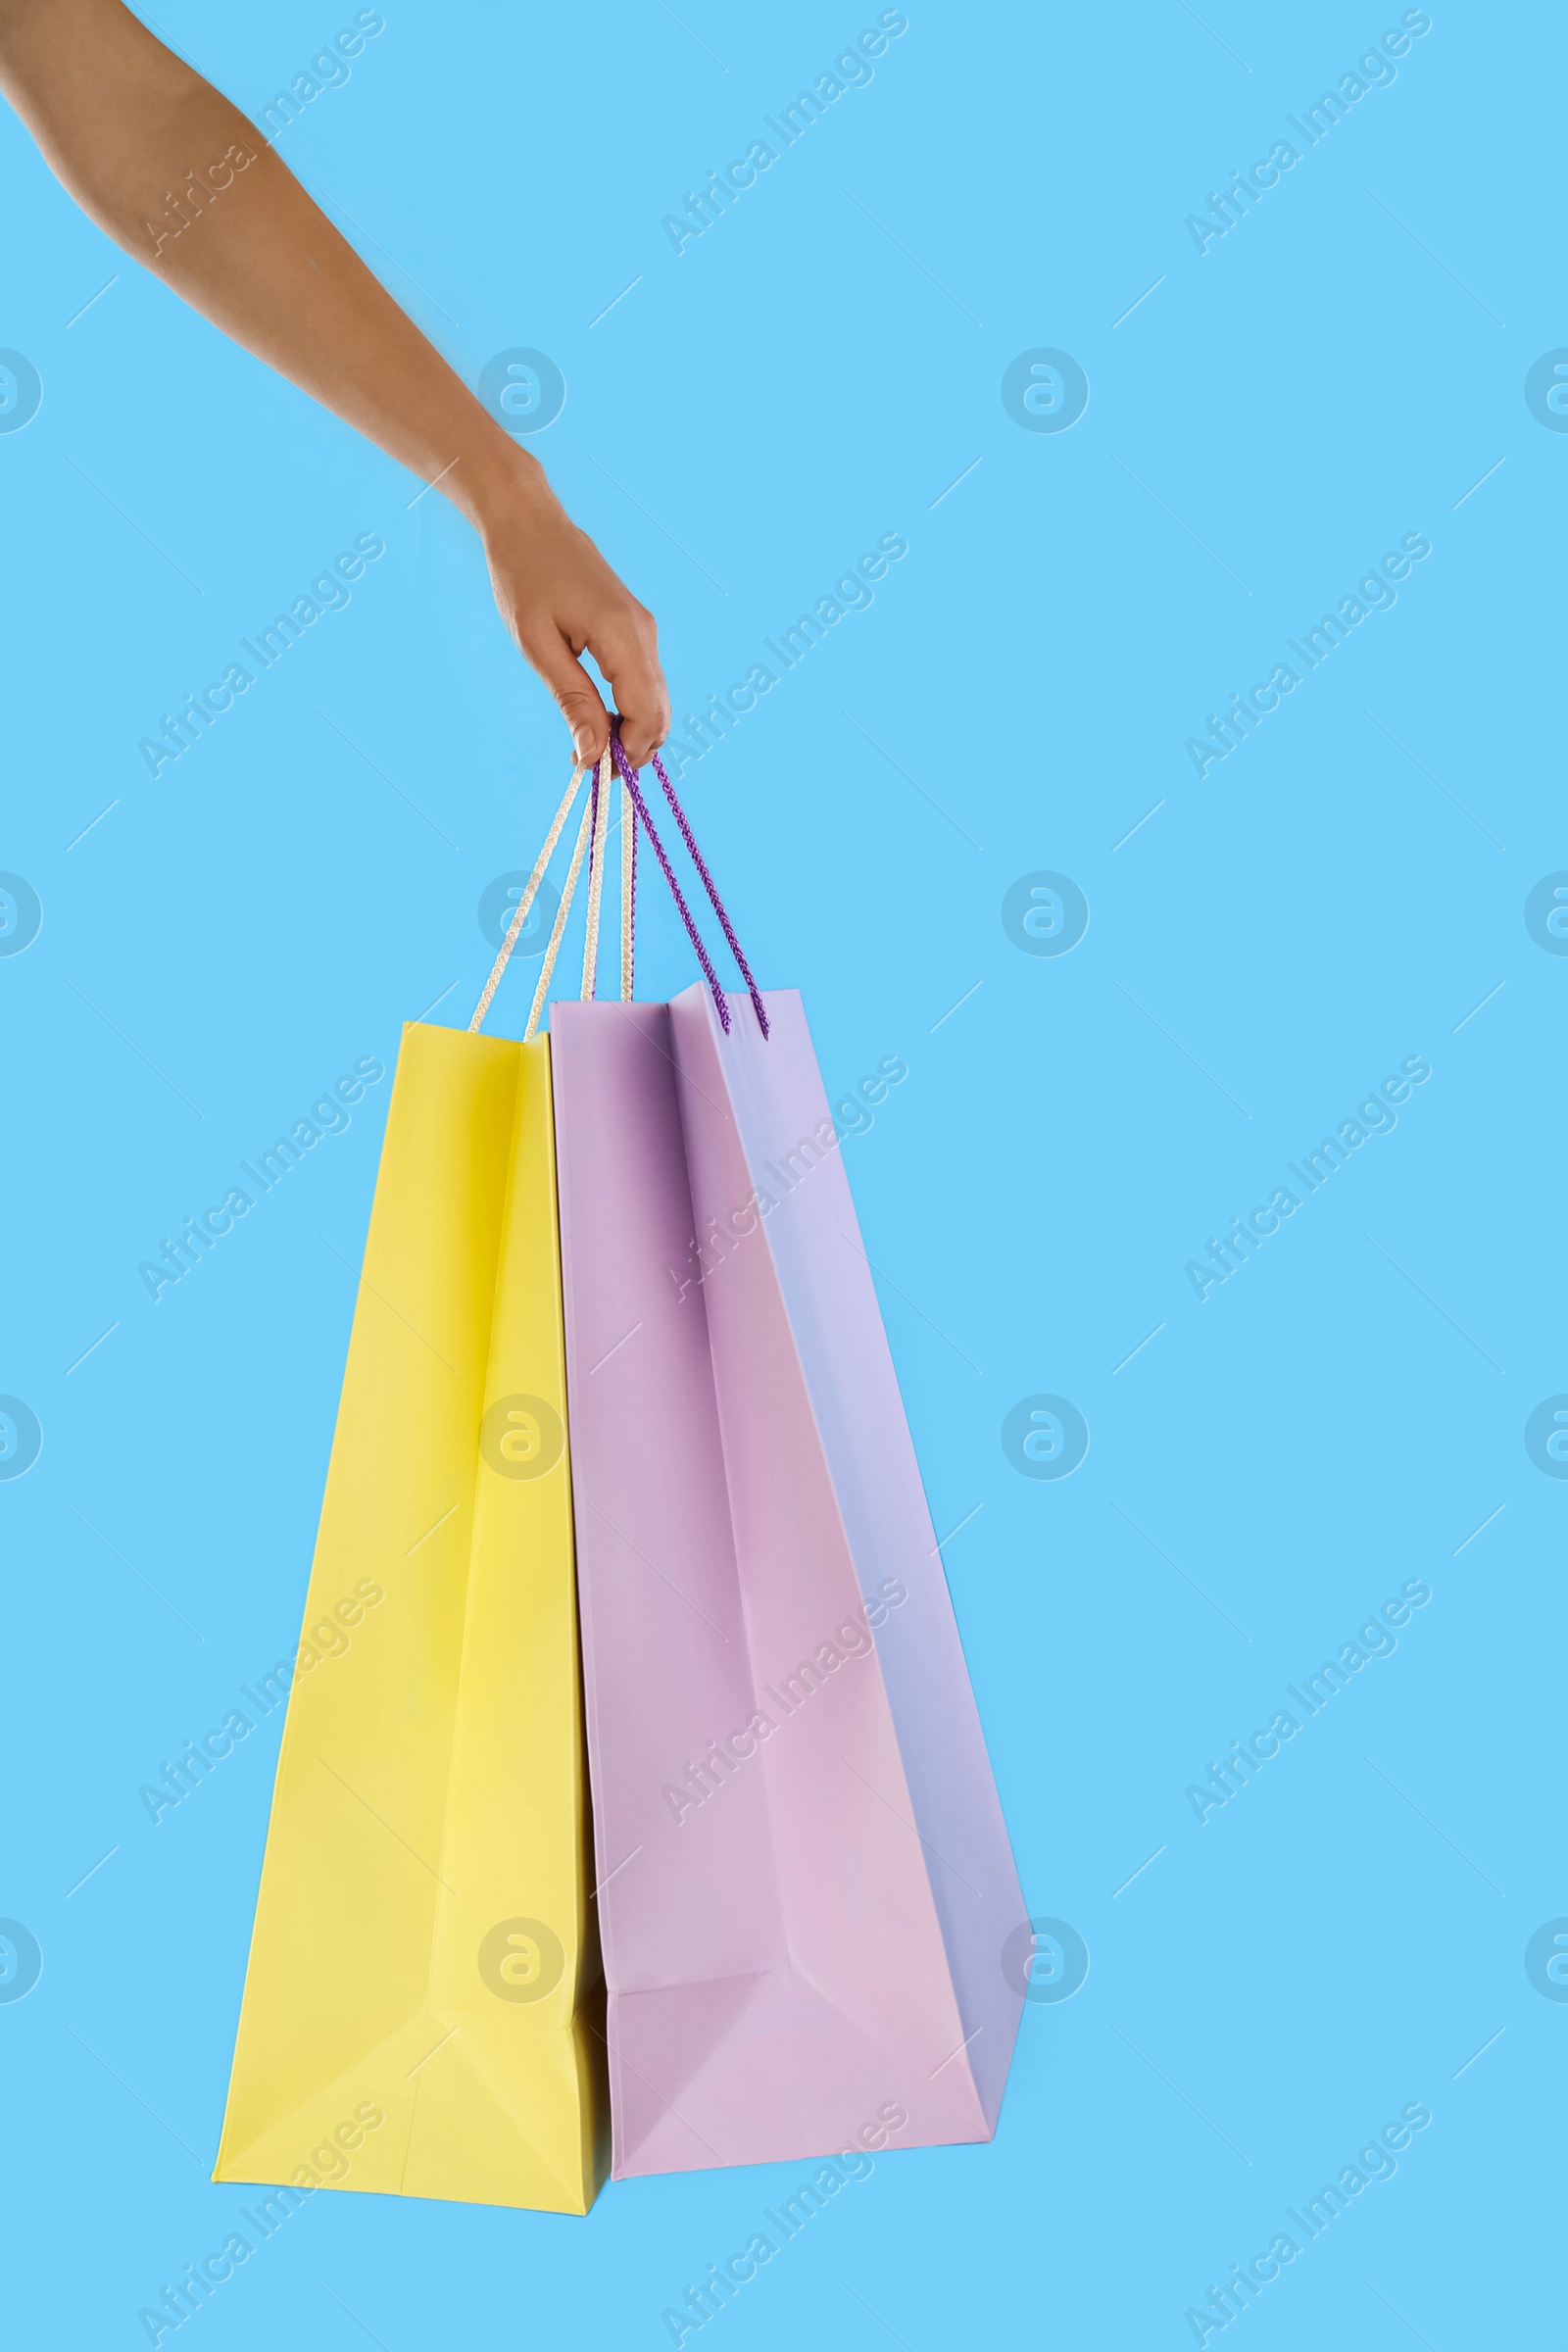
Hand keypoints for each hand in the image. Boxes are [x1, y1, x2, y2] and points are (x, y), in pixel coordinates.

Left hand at [480, 459, 670, 769]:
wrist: (531, 524)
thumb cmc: (525, 578)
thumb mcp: (539, 646)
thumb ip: (572, 700)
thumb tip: (593, 753)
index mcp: (622, 635)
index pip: (645, 712)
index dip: (627, 751)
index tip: (593, 772)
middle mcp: (644, 634)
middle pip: (660, 712)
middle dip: (633, 749)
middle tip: (590, 766)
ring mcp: (645, 631)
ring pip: (657, 701)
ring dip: (631, 731)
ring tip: (589, 745)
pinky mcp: (637, 630)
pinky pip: (645, 683)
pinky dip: (629, 709)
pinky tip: (597, 716)